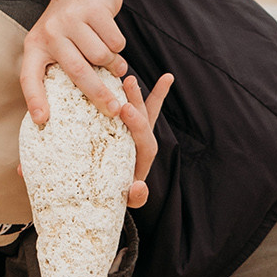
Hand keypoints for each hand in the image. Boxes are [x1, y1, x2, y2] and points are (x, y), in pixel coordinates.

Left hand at [21, 0, 128, 123]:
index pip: (30, 76)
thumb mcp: (56, 41)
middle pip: (78, 73)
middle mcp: (50, 32)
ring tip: (114, 63)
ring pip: (101, 57)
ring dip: (113, 65)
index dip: (34, 99)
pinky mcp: (93, 9)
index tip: (41, 119)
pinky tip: (112, 38)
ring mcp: (71, 19)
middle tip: (114, 110)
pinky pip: (115, 42)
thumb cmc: (73, 22)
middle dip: (99, 95)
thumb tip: (79, 105)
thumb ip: (61, 67)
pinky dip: (119, 46)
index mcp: (35, 45)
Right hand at [114, 69, 174, 205]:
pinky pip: (148, 110)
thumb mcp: (123, 201)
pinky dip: (158, 95)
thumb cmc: (116, 195)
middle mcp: (144, 145)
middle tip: (128, 83)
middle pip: (145, 121)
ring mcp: (139, 135)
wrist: (107, 195)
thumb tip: (139, 187)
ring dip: (138, 94)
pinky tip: (169, 78)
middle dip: (138, 102)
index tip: (124, 110)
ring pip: (143, 112)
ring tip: (129, 75)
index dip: (138, 125)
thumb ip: (136, 198)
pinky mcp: (131, 129)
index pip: (145, 141)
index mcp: (143, 159)